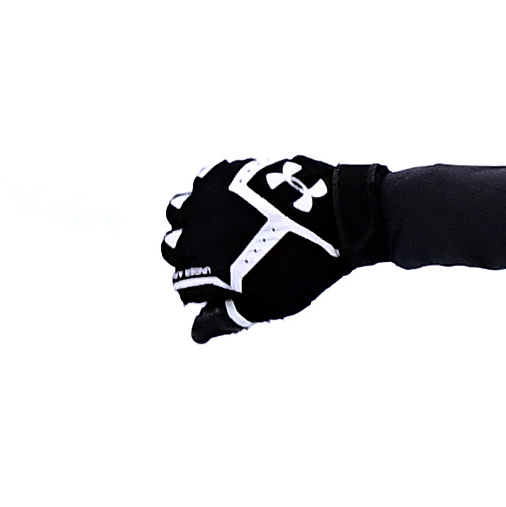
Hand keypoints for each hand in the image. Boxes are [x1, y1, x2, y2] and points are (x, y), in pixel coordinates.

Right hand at [161, 156, 387, 343]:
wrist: (333, 216)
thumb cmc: (305, 268)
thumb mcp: (270, 304)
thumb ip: (230, 317)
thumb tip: (197, 333)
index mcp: (207, 267)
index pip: (182, 284)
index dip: (199, 292)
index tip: (220, 292)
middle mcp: (198, 231)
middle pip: (172, 248)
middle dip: (187, 258)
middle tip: (216, 262)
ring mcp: (208, 198)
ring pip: (177, 211)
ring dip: (189, 223)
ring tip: (215, 230)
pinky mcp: (225, 173)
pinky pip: (201, 184)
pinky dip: (208, 197)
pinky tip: (231, 206)